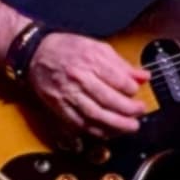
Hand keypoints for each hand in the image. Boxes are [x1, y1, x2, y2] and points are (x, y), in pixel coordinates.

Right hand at [27, 33, 148, 135]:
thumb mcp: (97, 47)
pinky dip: (95, 131)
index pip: (118, 80)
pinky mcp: (58, 107)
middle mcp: (78, 78)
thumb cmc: (67, 49)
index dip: (132, 89)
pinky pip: (79, 124)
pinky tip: (109, 132)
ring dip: (116, 125)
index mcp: (90, 60)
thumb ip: (122, 64)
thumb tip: (144, 76)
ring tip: (130, 127)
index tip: (137, 92)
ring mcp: (67, 94)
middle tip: (140, 112)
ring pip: (94, 115)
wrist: (35, 53)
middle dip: (128, 110)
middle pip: (108, 100)